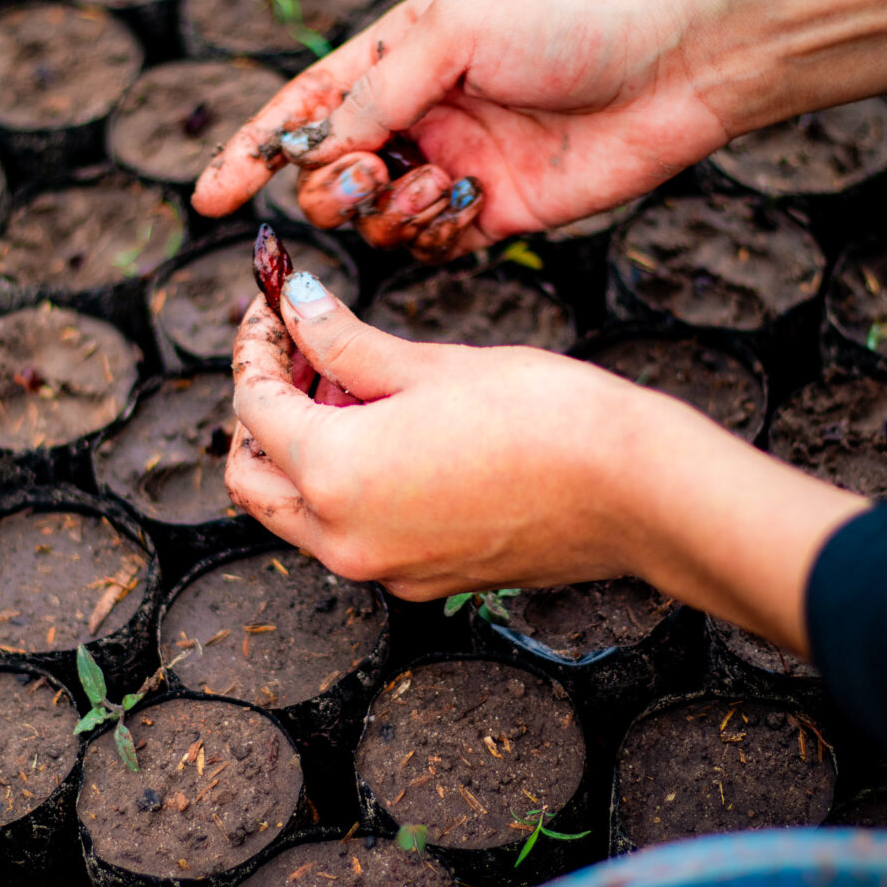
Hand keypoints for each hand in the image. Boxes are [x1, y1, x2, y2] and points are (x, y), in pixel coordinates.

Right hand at [193, 0, 886, 260]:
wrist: (676, 66)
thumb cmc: (569, 22)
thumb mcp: (454, 33)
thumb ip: (377, 92)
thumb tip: (318, 145)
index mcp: (399, 61)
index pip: (303, 113)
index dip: (252, 155)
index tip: (210, 195)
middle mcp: (418, 119)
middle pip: (329, 177)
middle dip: (329, 187)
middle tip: (362, 176)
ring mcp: (453, 171)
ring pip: (376, 221)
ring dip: (389, 210)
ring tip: (437, 180)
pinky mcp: (492, 216)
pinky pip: (431, 246)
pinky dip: (434, 233)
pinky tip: (469, 203)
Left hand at [226, 266, 866, 655]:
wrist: (633, 491)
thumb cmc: (542, 415)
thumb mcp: (428, 365)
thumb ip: (344, 342)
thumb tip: (295, 305)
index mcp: (333, 475)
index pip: (253, 407)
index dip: (255, 346)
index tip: (275, 308)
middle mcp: (344, 539)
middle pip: (253, 478)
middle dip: (260, 413)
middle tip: (299, 353)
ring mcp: (384, 570)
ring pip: (298, 514)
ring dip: (300, 453)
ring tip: (350, 388)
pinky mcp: (424, 582)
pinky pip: (352, 536)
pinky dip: (345, 488)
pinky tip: (390, 437)